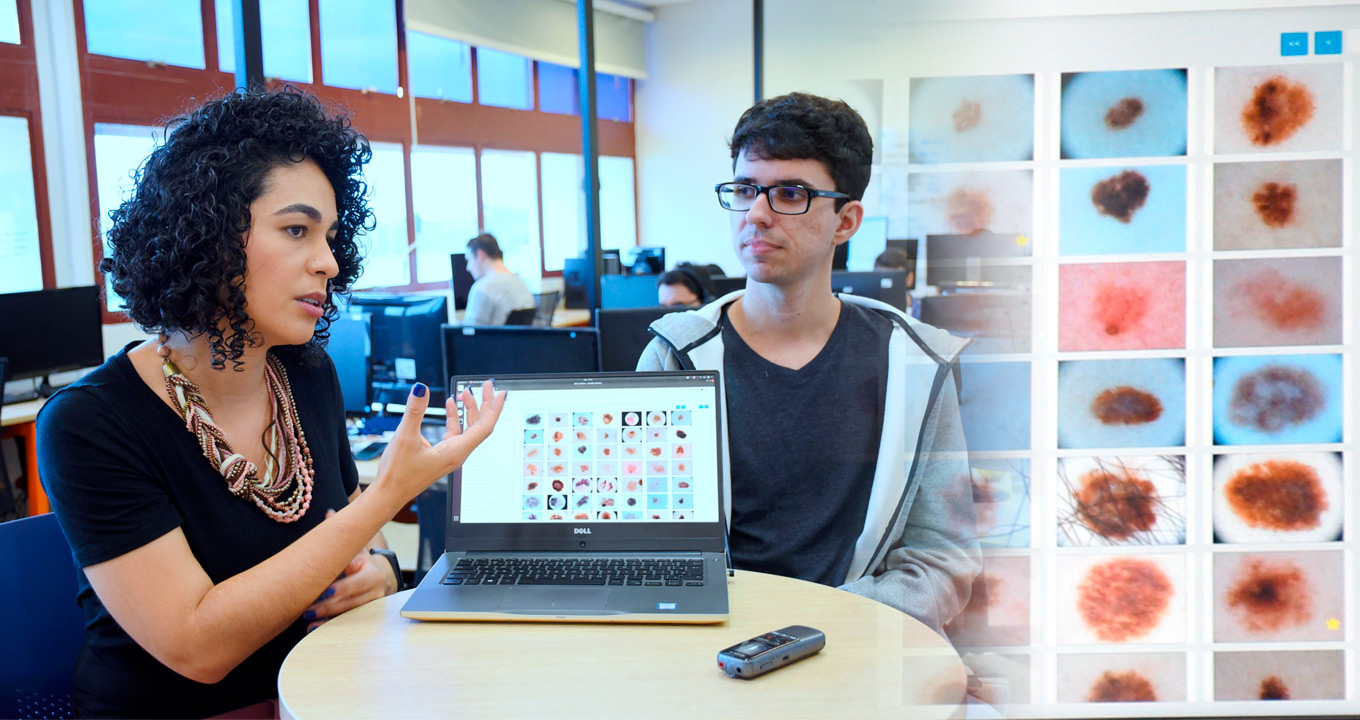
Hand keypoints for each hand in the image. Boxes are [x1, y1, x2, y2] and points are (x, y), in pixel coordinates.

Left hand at [303, 550, 393, 631]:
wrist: (375, 575)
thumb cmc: (358, 562)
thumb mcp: (355, 554)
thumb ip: (343, 553)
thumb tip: (320, 552)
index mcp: (373, 575)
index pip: (357, 583)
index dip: (342, 588)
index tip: (326, 593)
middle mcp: (376, 593)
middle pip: (351, 603)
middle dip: (329, 608)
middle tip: (309, 612)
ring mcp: (372, 607)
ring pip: (349, 616)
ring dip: (329, 621)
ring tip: (311, 624)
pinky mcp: (366, 616)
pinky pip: (348, 623)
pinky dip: (332, 625)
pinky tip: (318, 628)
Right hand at [373, 380, 504, 505]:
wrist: (388, 494)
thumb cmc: (397, 473)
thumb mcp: (405, 437)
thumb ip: (415, 410)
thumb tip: (421, 389)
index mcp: (455, 452)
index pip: (484, 427)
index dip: (494, 409)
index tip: (502, 393)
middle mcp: (457, 454)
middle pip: (479, 426)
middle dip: (484, 404)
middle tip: (485, 385)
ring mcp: (450, 455)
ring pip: (467, 429)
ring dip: (468, 410)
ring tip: (466, 391)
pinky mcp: (442, 455)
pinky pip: (455, 433)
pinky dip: (455, 418)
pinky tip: (450, 406)